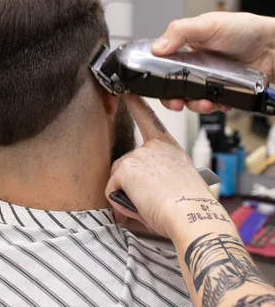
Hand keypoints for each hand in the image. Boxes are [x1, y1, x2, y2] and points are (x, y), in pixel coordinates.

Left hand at [106, 95, 211, 237]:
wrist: (193, 214)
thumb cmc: (191, 206)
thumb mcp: (177, 183)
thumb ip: (156, 181)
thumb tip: (134, 198)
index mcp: (168, 147)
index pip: (149, 120)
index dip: (136, 104)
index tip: (127, 92)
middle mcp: (152, 147)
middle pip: (125, 165)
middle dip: (130, 185)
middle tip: (153, 201)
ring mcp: (137, 156)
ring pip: (117, 179)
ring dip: (126, 194)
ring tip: (150, 204)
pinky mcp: (125, 169)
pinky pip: (111, 191)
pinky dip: (120, 204)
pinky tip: (141, 205)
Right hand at [152, 11, 274, 113]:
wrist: (272, 46)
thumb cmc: (243, 29)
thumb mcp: (207, 25)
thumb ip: (179, 32)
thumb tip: (157, 47)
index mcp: (186, 49)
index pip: (163, 67)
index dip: (157, 79)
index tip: (155, 87)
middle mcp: (195, 66)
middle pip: (175, 89)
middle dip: (173, 99)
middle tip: (177, 103)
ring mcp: (209, 81)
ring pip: (193, 100)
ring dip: (195, 105)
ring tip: (204, 103)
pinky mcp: (222, 92)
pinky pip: (212, 104)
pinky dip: (214, 106)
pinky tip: (219, 101)